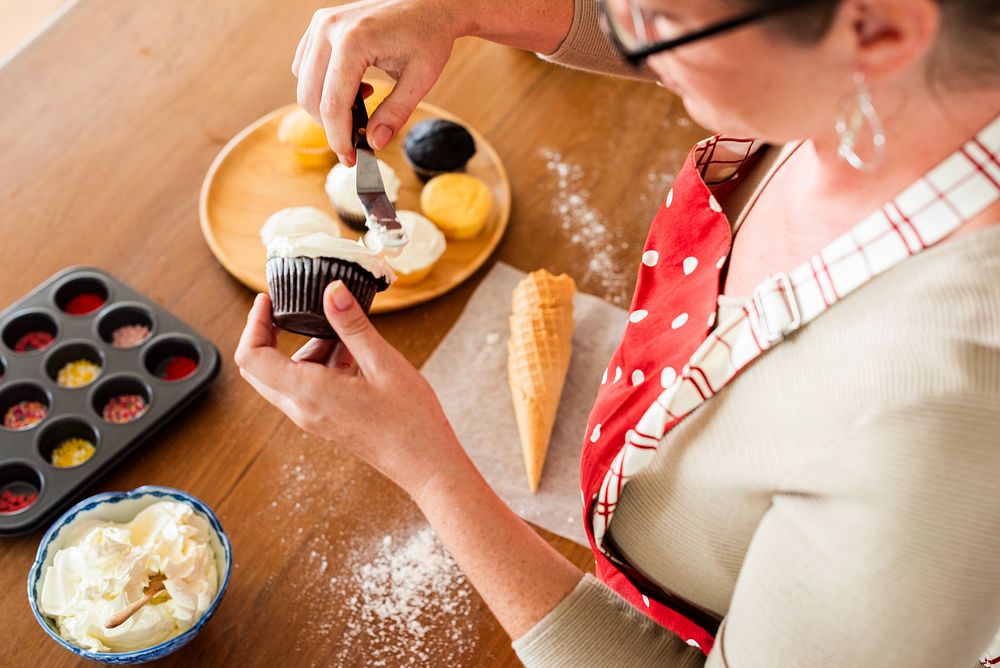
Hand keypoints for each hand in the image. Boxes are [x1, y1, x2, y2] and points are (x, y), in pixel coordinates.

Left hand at [234, 283, 464, 497]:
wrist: (424, 463)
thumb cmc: (409, 419)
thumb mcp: (383, 362)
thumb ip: (352, 325)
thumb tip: (331, 290)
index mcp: (308, 392)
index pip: (252, 357)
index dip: (253, 324)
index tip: (267, 300)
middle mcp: (302, 408)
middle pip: (260, 368)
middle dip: (269, 334)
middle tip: (292, 309)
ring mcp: (312, 417)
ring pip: (284, 376)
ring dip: (303, 349)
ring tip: (343, 335)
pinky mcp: (325, 420)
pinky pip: (305, 387)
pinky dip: (318, 364)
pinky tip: (353, 356)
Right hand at [292, 0, 461, 165]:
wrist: (429, 4)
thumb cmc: (429, 37)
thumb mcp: (421, 79)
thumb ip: (395, 113)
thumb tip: (373, 144)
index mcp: (354, 41)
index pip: (332, 104)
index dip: (338, 138)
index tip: (350, 160)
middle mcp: (329, 29)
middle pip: (310, 96)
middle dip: (330, 126)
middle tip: (355, 142)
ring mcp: (320, 24)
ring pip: (303, 84)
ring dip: (326, 105)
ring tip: (364, 101)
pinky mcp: (319, 25)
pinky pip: (305, 67)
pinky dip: (323, 86)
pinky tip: (355, 84)